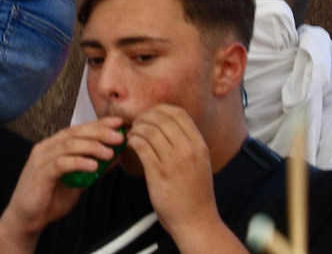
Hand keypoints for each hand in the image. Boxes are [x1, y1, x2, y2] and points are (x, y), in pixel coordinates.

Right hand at [0, 118, 126, 239]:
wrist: (27, 217)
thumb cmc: (50, 198)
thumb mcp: (77, 181)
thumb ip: (92, 167)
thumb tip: (114, 155)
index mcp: (53, 146)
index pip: (77, 129)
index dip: (98, 124)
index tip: (118, 123)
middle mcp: (46, 147)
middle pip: (74, 133)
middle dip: (98, 132)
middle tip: (118, 136)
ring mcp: (42, 159)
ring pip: (68, 145)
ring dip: (91, 147)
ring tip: (109, 152)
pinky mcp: (41, 173)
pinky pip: (61, 164)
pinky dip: (78, 162)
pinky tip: (93, 165)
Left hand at [130, 105, 224, 241]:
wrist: (196, 221)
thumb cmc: (195, 192)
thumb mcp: (199, 162)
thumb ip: (187, 143)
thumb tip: (167, 123)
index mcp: (200, 145)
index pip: (178, 113)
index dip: (160, 109)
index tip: (151, 116)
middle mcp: (188, 150)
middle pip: (161, 118)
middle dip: (144, 117)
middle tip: (137, 124)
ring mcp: (173, 161)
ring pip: (148, 129)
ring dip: (136, 129)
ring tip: (132, 135)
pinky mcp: (158, 172)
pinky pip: (141, 145)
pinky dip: (132, 140)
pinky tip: (131, 145)